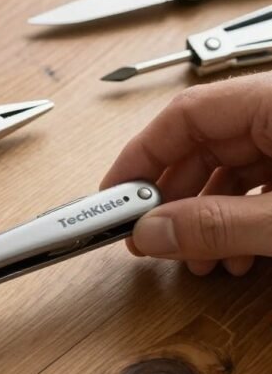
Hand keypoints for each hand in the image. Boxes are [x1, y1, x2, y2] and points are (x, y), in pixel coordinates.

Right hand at [101, 74, 271, 276]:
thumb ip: (219, 224)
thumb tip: (155, 231)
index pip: (187, 114)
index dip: (143, 154)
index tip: (115, 194)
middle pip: (205, 145)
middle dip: (174, 198)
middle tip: (147, 237)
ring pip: (231, 170)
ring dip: (206, 217)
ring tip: (196, 259)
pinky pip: (260, 185)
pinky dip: (240, 220)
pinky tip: (238, 256)